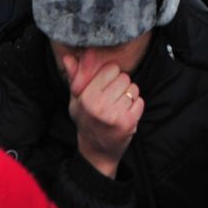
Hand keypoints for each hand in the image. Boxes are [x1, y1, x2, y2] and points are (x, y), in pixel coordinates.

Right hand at [62, 53, 142, 179]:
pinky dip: (136, 106)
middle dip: (120, 86)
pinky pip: (140, 101)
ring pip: (133, 89)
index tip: (104, 87)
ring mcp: (114, 115)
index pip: (111, 69)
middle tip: (111, 99)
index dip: (110, 76)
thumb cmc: (86, 120)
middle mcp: (99, 105)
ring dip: (128, 96)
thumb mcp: (76, 100)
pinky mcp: (128, 123)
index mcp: (86, 97)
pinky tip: (125, 114)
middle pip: (124, 77)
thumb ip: (74, 77)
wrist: (96, 151)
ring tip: (118, 107)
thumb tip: (67, 56)